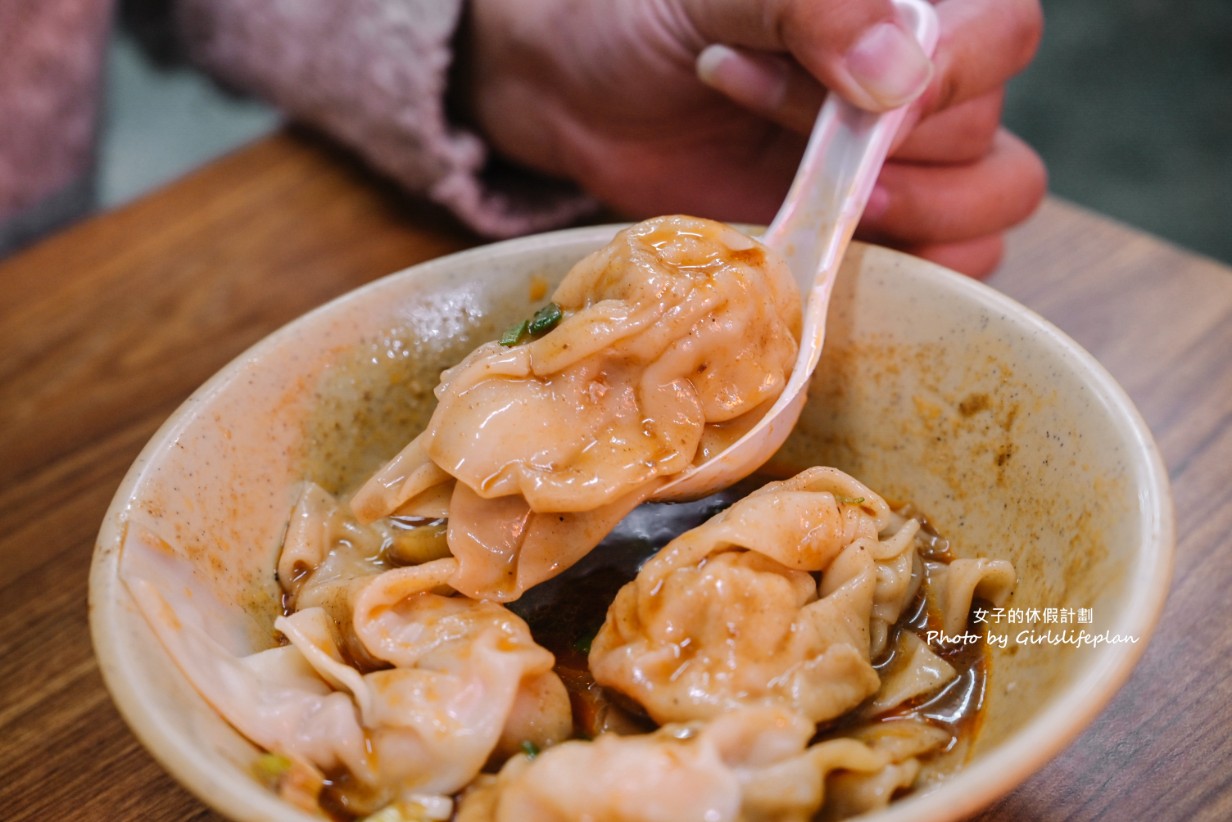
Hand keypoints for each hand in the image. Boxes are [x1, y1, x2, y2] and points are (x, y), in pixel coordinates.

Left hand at [460, 0, 1045, 277]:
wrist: (583, 97)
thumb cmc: (649, 22)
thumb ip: (810, 6)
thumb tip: (898, 80)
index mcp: (913, 9)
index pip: (1002, 33)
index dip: (953, 75)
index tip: (865, 103)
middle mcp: (928, 85)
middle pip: (985, 133)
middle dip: (873, 144)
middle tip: (760, 104)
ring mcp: (908, 166)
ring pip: (990, 204)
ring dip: (897, 207)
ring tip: (791, 180)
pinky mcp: (876, 238)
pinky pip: (950, 267)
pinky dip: (902, 266)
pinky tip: (816, 236)